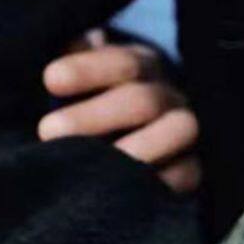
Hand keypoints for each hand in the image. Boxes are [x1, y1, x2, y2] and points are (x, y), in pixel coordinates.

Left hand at [38, 32, 201, 195]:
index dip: (88, 68)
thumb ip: (71, 64)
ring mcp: (186, 131)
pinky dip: (160, 182)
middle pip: (144, 99)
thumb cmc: (88, 108)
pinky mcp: (195, 168)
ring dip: (134, 149)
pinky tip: (125, 194)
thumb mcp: (78, 80)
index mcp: (141, 66)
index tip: (50, 79)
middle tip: (48, 130)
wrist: (129, 144)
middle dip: (95, 116)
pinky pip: (188, 173)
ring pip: (178, 129)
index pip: (122, 61)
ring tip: (90, 168)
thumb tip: (70, 49)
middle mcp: (168, 95)